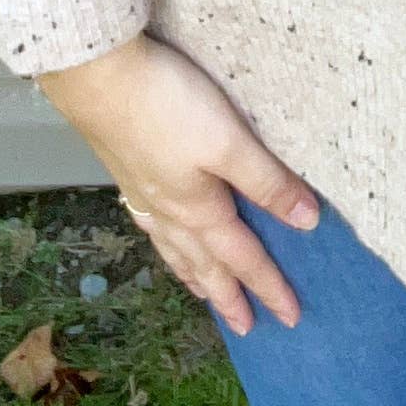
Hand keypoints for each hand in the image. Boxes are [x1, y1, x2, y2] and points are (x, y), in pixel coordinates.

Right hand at [36, 31, 320, 334]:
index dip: (269, 286)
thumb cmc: (170, 105)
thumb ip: (267, 182)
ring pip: (174, 248)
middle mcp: (170, 211)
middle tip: (245, 328)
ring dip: (193, 274)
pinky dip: (162, 242)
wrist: (97, 78)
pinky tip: (157, 231)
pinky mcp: (126, 170)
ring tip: (203, 294)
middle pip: (205, 263)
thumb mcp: (229, 142)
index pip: (244, 257)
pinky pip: (150, 224)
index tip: (291, 317)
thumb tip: (307, 223)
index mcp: (200, 209)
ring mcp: (143, 192)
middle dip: (227, 296)